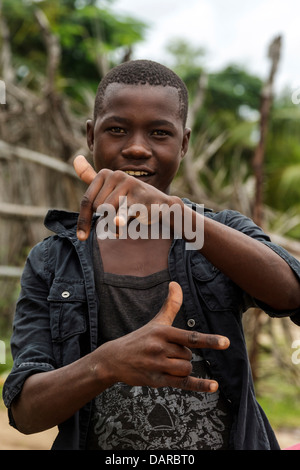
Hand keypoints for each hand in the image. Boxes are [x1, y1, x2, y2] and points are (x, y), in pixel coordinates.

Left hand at [73, 155, 177, 240]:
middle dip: (105, 220)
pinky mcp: (140, 198)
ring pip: (108, 214)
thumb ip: (90, 175)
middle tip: (118, 219)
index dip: (83, 221)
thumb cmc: (131, 198)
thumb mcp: (110, 187)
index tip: (81, 237)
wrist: (161, 205)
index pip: (87, 201)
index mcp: (106, 173)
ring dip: (114, 226)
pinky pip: (121, 218)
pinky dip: (122, 226)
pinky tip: (126, 224)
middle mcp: (117, 175)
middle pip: (98, 209)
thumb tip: (76, 159)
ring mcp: (130, 185)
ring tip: (124, 223)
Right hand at [99, 281, 229, 391]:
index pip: (190, 337)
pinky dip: (199, 385)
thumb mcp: (156, 322)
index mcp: (162, 332)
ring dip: (182, 368)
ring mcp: (158, 365)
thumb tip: (175, 283)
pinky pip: (182, 383)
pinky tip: (214, 386)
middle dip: (182, 355)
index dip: (209, 340)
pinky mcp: (156, 380)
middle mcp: (160, 348)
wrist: (115, 358)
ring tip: (166, 364)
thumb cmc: (140, 338)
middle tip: (164, 353)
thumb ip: (171, 304)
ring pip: (186, 369)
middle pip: (188, 355)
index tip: (226, 343)